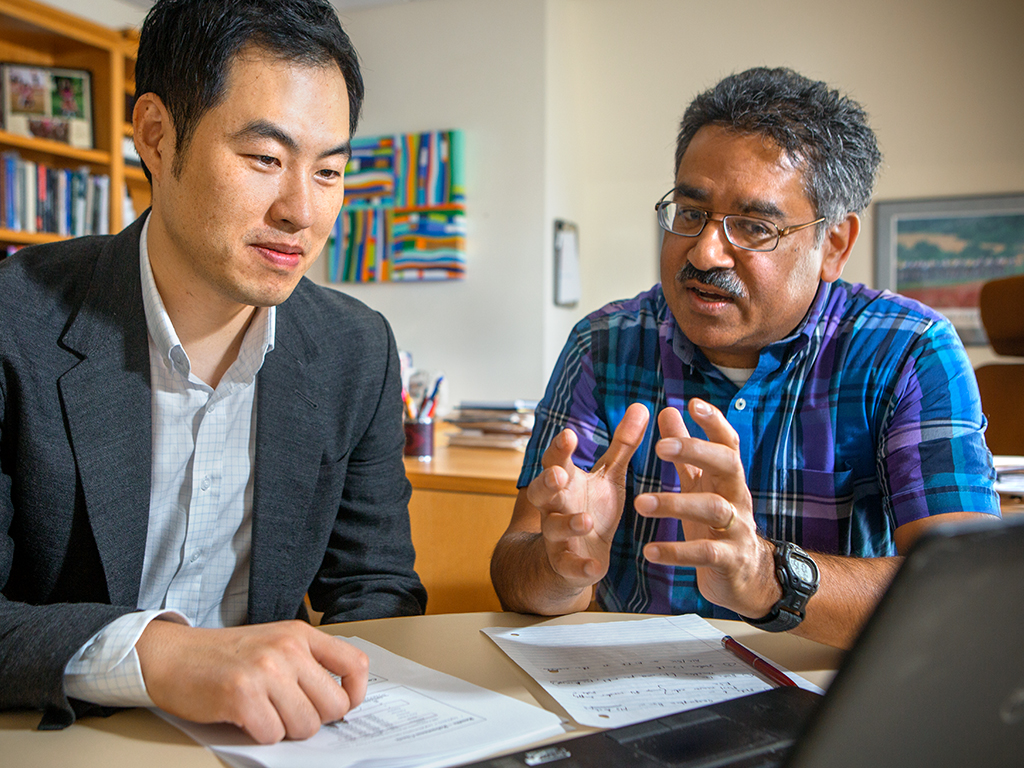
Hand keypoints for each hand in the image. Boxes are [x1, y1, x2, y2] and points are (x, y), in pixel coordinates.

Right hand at [136, 619, 368, 743]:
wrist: (173, 656)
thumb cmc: (226, 656)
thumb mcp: (274, 644)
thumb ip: (307, 664)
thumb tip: (343, 701)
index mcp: (300, 635)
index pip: (355, 665)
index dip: (354, 694)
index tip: (341, 705)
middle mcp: (287, 649)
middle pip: (334, 706)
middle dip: (315, 720)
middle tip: (289, 713)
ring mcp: (265, 671)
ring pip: (305, 726)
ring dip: (286, 730)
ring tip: (265, 713)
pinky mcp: (242, 696)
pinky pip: (273, 735)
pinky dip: (260, 735)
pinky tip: (245, 718)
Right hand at [526, 402, 649, 590]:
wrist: (573, 555)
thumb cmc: (591, 507)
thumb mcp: (609, 475)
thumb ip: (623, 444)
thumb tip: (641, 406)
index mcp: (565, 481)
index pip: (557, 460)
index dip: (560, 449)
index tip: (569, 435)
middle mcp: (554, 506)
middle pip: (541, 491)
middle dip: (547, 482)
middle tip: (559, 475)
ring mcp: (557, 536)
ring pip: (552, 528)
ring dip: (567, 524)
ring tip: (584, 520)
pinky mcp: (567, 564)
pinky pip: (570, 566)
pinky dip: (580, 567)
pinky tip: (595, 566)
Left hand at [634, 400, 779, 618]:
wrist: (749, 578)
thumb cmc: (719, 524)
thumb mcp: (702, 486)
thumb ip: (686, 452)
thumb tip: (670, 410)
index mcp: (728, 478)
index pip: (727, 443)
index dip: (714, 423)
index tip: (692, 403)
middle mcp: (737, 498)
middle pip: (727, 465)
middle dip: (696, 451)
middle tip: (659, 447)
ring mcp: (737, 529)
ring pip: (714, 508)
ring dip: (675, 504)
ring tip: (640, 503)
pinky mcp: (730, 560)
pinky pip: (705, 553)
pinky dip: (677, 552)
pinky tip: (650, 551)